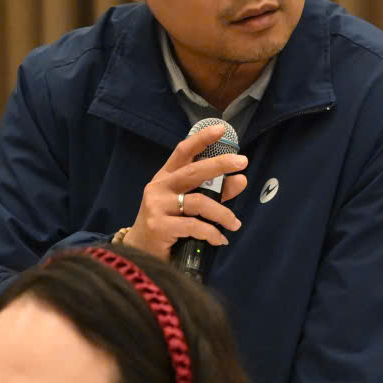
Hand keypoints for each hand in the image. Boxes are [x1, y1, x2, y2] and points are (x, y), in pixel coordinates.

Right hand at [115, 122, 248, 255]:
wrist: (139, 252)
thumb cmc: (167, 225)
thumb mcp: (188, 206)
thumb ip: (213, 192)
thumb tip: (241, 180)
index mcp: (165, 177)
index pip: (183, 151)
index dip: (201, 138)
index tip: (221, 129)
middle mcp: (159, 187)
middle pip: (193, 171)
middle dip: (220, 165)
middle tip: (243, 163)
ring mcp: (157, 206)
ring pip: (199, 202)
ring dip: (222, 213)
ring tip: (234, 223)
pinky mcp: (158, 226)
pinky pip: (194, 226)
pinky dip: (212, 233)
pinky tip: (220, 240)